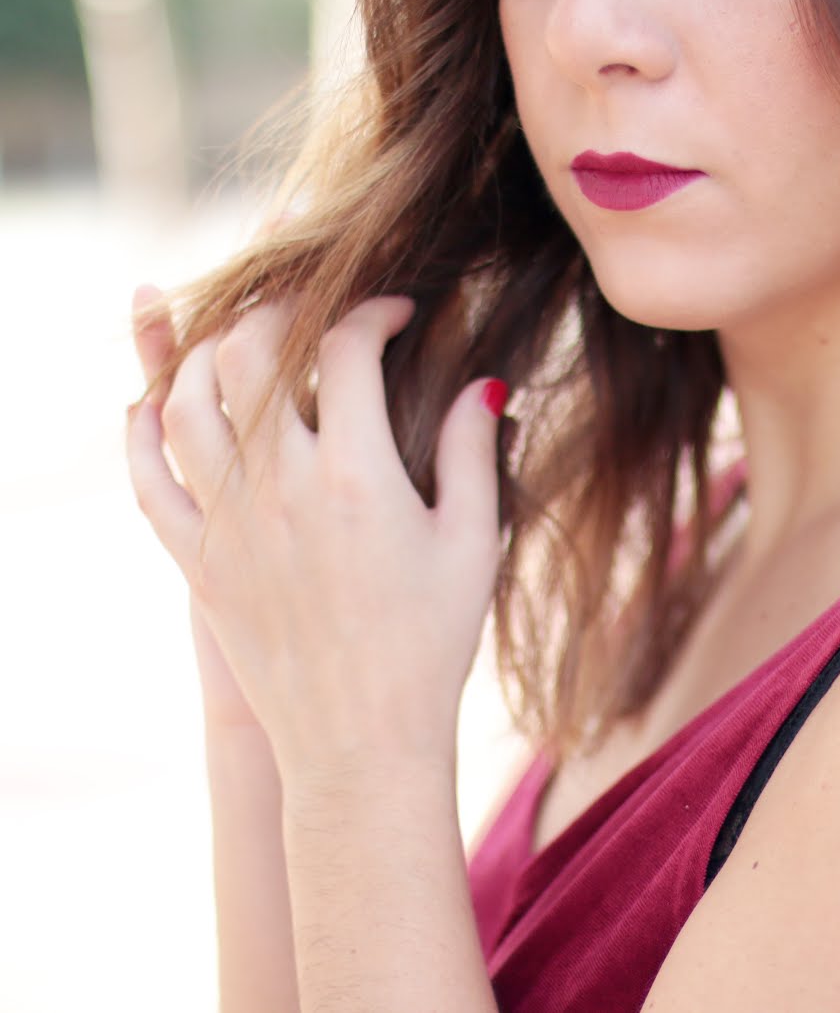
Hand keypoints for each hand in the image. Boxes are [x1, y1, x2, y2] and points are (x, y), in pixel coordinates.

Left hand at [124, 286, 506, 778]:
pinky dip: (142, 429)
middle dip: (281, 310)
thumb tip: (483, 382)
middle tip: (311, 311)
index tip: (396, 312)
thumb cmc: (430, 645)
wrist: (361, 742)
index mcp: (357, 474)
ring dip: (207, 353)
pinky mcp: (197, 562)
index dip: (373, 313)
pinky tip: (151, 406)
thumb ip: (473, 452)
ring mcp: (228, 523)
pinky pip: (147, 477)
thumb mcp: (473, 543)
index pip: (346, 350)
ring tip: (239, 343)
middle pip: (251, 354)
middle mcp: (280, 487)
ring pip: (187, 402)